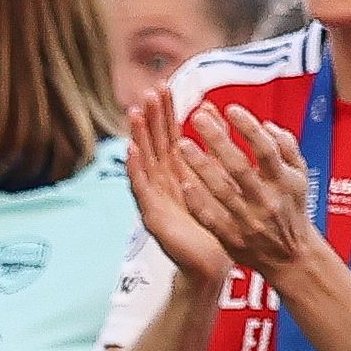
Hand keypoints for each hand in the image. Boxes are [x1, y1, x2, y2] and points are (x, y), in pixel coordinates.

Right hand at [122, 86, 234, 289]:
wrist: (210, 263)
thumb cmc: (216, 225)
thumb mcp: (218, 183)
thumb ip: (214, 153)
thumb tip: (217, 118)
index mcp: (178, 172)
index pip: (169, 136)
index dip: (165, 112)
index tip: (164, 87)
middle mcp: (163, 182)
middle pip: (154, 143)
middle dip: (150, 117)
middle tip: (148, 91)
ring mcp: (154, 198)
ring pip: (144, 161)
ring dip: (137, 136)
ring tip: (134, 113)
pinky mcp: (152, 216)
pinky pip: (142, 188)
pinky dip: (135, 169)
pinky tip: (133, 151)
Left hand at [170, 103, 324, 283]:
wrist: (291, 256)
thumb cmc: (292, 209)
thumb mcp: (299, 176)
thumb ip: (287, 148)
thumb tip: (266, 125)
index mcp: (284, 181)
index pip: (266, 149)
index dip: (248, 127)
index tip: (230, 108)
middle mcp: (266, 200)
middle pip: (239, 166)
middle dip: (217, 140)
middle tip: (196, 117)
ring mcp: (248, 220)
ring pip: (221, 191)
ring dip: (200, 167)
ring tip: (181, 144)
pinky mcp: (232, 238)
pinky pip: (212, 219)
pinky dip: (198, 202)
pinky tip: (183, 184)